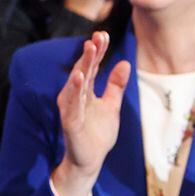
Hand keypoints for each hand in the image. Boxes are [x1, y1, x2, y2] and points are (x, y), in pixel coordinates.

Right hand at [50, 32, 130, 195]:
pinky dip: (74, 92)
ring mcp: (71, 109)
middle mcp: (75, 97)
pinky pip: (72, 105)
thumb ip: (115, 86)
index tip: (104, 35)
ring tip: (89, 50)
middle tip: (97, 37)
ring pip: (76, 84)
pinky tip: (79, 78)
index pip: (91, 67)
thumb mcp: (111, 106)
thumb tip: (124, 63)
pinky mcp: (70, 123)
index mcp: (85, 91)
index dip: (97, 51)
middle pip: (83, 70)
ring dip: (82, 66)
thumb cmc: (97, 133)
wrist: (90, 161)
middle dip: (90, 53)